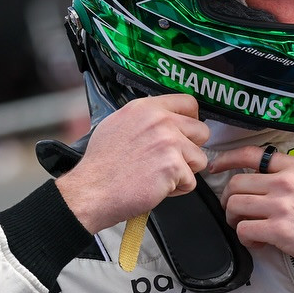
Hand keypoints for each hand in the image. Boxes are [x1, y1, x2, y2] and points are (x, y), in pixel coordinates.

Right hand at [57, 94, 209, 232]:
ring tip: (159, 176)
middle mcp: (160, 121)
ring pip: (200, 158)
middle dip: (190, 150)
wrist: (92, 190)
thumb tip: (163, 119)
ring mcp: (169, 142)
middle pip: (201, 131)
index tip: (186, 133)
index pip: (188, 103)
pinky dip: (177, 190)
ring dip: (184, 172)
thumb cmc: (101, 165)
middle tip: (169, 161)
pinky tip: (157, 188)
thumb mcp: (117, 124)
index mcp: (146, 108)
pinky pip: (192, 181)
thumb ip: (144, 118)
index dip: (191, 120)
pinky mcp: (174, 166)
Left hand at [207, 145, 293, 283]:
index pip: (252, 154)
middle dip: (229, 201)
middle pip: (236, 183)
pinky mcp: (281, 231)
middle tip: (237, 214)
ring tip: (248, 230)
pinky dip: (246, 239)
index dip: (226, 159)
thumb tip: (272, 184)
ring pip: (235, 206)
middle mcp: (287, 182)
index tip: (216, 167)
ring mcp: (283, 206)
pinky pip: (245, 230)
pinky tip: (260, 244)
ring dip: (235, 220)